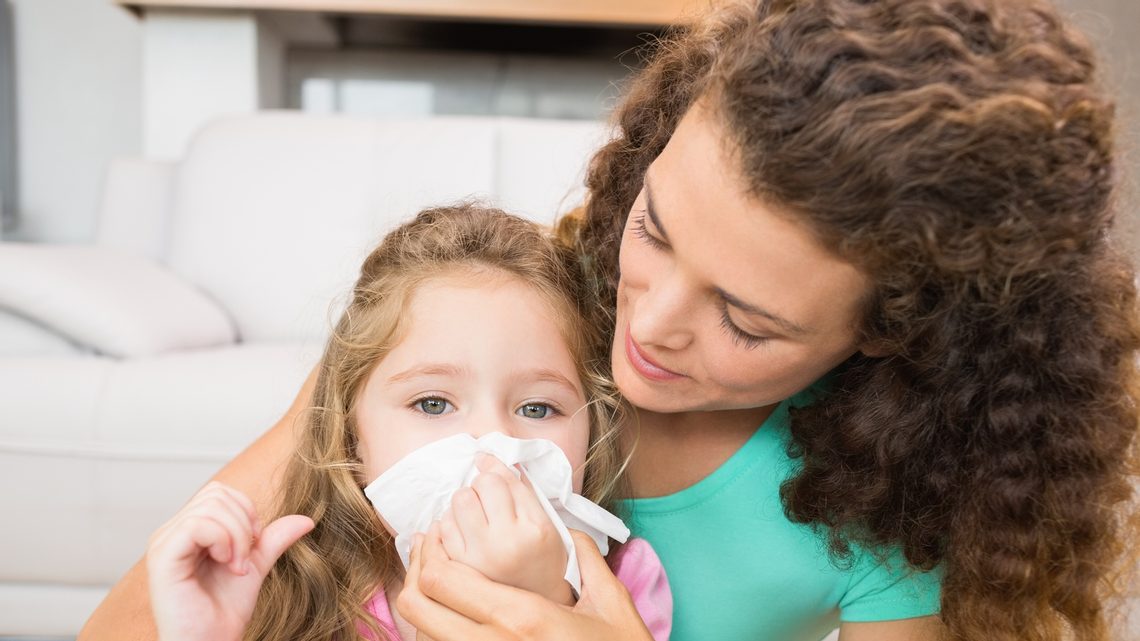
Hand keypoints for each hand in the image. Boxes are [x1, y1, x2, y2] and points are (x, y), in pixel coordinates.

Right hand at [146, 481, 313, 640]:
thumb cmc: (224, 611)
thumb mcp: (255, 566)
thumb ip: (273, 539)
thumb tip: (307, 519)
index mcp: (187, 530)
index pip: (219, 492)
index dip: (246, 511)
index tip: (253, 545)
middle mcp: (171, 532)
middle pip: (216, 494)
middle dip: (243, 523)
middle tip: (245, 560)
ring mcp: (164, 543)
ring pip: (210, 507)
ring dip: (237, 536)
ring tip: (237, 566)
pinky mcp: (162, 557)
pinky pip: (197, 525)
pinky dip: (223, 540)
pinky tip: (227, 564)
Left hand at [396, 528, 653, 640]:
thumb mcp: (611, 604)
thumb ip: (589, 560)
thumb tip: (573, 532)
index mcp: (521, 616)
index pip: (442, 580)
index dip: (429, 554)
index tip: (436, 537)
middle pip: (417, 608)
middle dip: (414, 577)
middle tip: (427, 557)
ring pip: (422, 634)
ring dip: (422, 607)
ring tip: (434, 584)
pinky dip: (436, 632)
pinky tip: (451, 616)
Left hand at [437, 454, 571, 604]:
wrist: (538, 601)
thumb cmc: (542, 557)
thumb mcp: (544, 521)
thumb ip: (521, 488)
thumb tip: (486, 458)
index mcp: (534, 528)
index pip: (504, 479)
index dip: (493, 467)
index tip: (486, 463)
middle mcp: (507, 542)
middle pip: (478, 486)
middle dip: (480, 486)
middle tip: (488, 499)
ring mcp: (480, 557)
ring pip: (458, 502)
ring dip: (464, 502)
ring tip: (476, 515)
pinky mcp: (460, 568)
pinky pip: (442, 527)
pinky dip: (449, 522)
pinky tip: (463, 530)